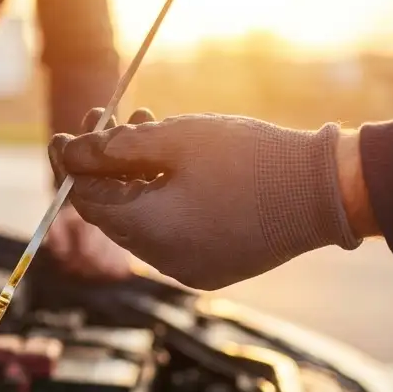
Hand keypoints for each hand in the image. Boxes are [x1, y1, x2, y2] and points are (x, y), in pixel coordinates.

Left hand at [50, 111, 363, 291]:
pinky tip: (176, 168)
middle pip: (112, 214)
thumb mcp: (176, 139)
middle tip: (111, 121)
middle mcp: (163, 261)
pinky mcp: (213, 269)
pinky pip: (172, 236)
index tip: (70, 132)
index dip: (73, 165)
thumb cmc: (251, 157)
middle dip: (106, 167)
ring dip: (136, 180)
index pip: (86, 201)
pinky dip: (164, 203)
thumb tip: (69, 151)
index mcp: (149, 230)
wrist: (324, 191)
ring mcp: (189, 269)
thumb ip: (115, 147)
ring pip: (142, 224)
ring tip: (149, 132)